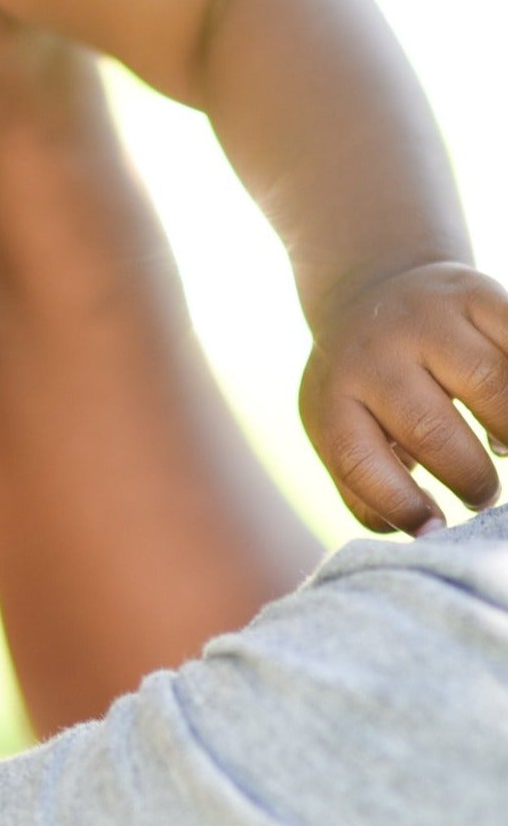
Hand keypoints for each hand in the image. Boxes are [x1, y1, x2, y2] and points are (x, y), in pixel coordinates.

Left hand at [300, 261, 507, 534]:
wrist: (372, 292)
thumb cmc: (367, 390)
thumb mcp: (345, 428)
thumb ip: (369, 486)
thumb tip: (426, 532)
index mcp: (334, 394)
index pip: (357, 458)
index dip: (400, 504)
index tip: (435, 529)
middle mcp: (374, 352)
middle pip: (431, 429)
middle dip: (471, 478)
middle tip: (481, 493)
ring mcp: (426, 317)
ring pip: (493, 386)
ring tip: (505, 447)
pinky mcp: (475, 294)